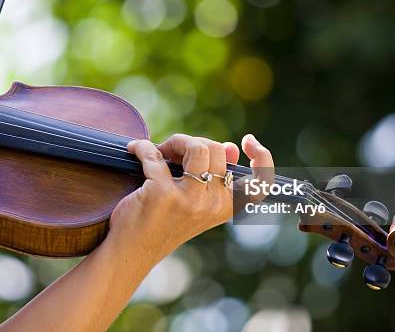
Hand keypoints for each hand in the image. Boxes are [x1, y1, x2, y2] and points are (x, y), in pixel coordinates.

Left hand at [107, 133, 273, 266]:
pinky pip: (155, 154)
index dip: (263, 158)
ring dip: (174, 142)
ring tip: (160, 151)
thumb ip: (215, 175)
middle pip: (216, 150)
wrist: (132, 253)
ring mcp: (189, 200)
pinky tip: (135, 150)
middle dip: (192, 142)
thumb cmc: (164, 224)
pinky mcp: (162, 194)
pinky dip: (142, 148)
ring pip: (196, 148)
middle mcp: (212, 205)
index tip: (248, 141)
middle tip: (174, 151)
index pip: (261, 183)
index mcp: (226, 208)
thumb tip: (230, 148)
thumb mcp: (197, 203)